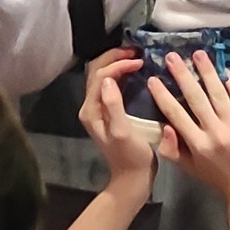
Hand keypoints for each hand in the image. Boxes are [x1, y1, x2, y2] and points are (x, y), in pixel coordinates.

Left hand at [79, 49, 159, 199]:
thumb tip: (109, 80)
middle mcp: (90, 107)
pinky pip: (111, 85)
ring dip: (117, 63)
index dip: (118, 65)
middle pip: (96, 72)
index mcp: (91, 110)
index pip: (100, 76)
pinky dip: (121, 74)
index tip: (139, 62)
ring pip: (102, 77)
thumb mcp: (123, 132)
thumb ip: (114, 106)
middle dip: (114, 58)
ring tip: (136, 57)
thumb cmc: (131, 156)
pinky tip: (135, 72)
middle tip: (136, 51)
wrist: (133, 178)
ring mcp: (98, 109)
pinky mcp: (109, 111)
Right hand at [145, 46, 229, 208]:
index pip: (176, 115)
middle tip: (173, 57)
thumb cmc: (218, 178)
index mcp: (198, 145)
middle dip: (183, 75)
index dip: (163, 96)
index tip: (153, 79)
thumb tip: (165, 127)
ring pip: (219, 94)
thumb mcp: (190, 169)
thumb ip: (174, 149)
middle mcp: (215, 134)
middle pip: (196, 98)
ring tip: (198, 54)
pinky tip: (224, 71)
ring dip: (207, 72)